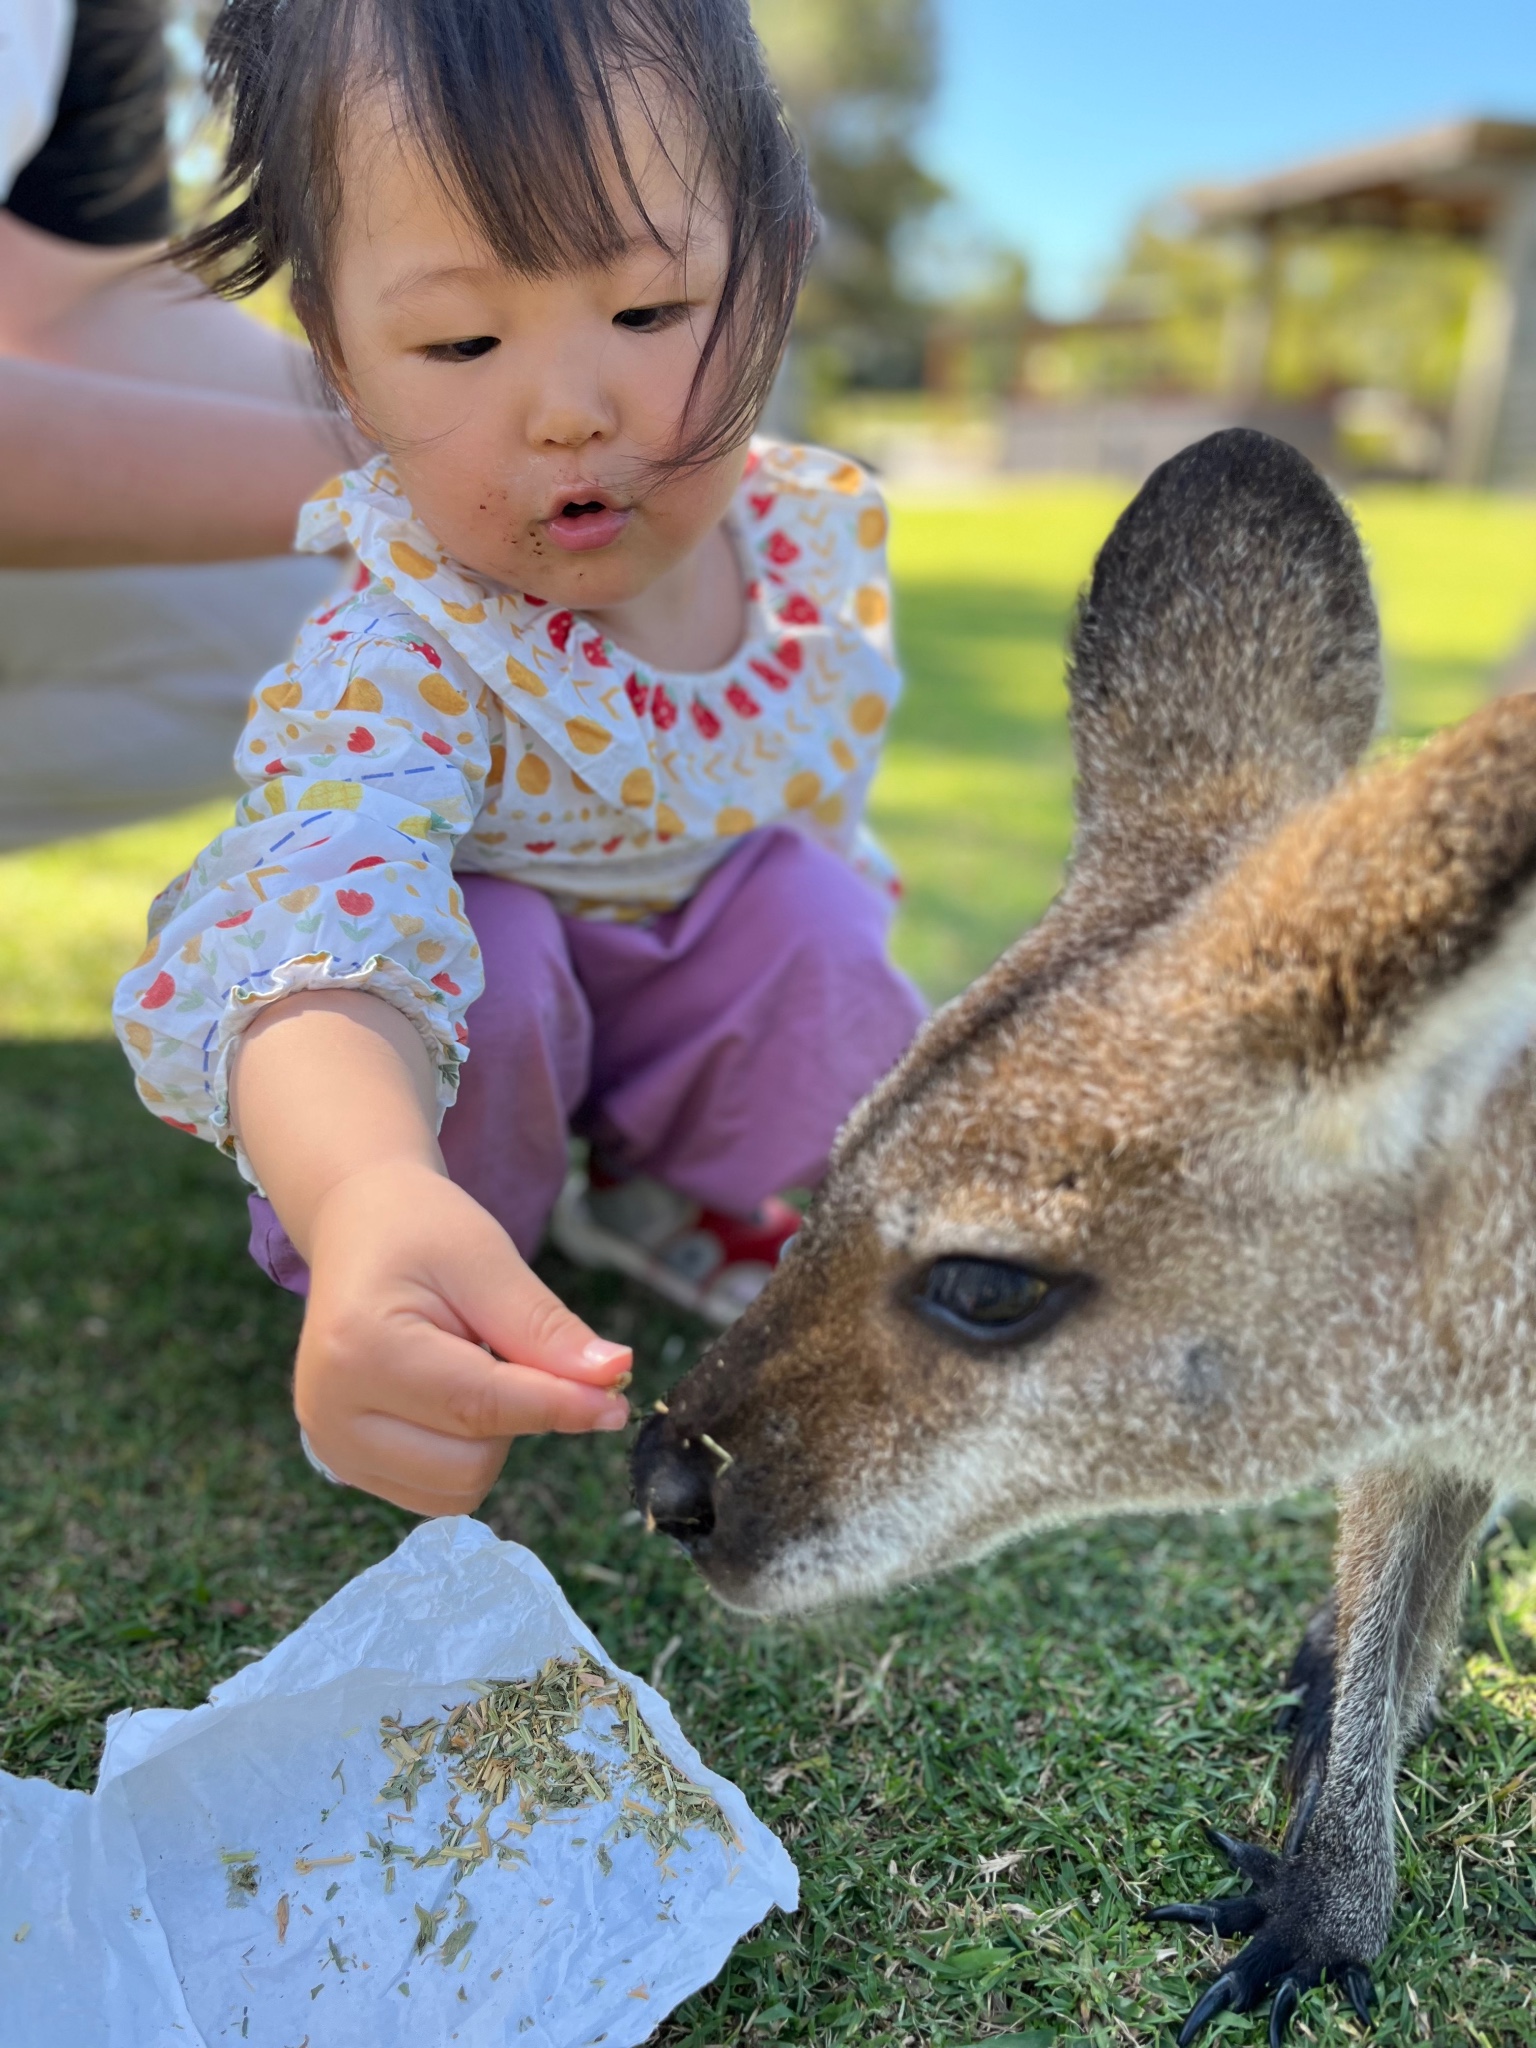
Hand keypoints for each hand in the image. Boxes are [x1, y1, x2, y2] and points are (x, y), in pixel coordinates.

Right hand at [294, 1161, 631, 1513]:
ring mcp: (329, 1448)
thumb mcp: (487, 1261)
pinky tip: (449, 1398)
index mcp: (359, 1351)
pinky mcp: (342, 1465)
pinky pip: (438, 1495)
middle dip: (515, 1414)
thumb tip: (613, 1377)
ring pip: (458, 1489)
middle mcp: (329, 1414)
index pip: (481, 1406)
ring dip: (490, 1438)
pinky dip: (465, 1455)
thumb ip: (545, 1329)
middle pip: (472, 1463)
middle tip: (500, 1346)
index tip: (617, 1402)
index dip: (560, 1406)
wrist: (359, 1227)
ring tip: (466, 1366)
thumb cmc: (421, 1232)